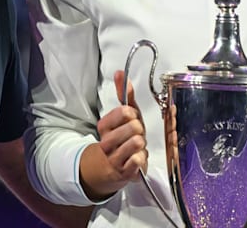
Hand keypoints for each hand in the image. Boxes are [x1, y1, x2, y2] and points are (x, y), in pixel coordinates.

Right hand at [79, 70, 147, 198]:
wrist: (111, 167)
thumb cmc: (123, 137)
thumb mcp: (125, 115)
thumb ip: (124, 94)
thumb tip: (119, 73)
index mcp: (104, 126)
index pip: (124, 112)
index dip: (133, 115)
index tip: (131, 119)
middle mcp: (106, 142)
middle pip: (134, 127)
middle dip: (139, 130)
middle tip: (136, 135)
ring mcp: (114, 158)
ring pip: (137, 142)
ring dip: (142, 144)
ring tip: (137, 147)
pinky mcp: (123, 173)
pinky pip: (139, 160)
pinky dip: (142, 158)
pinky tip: (137, 158)